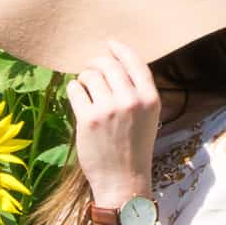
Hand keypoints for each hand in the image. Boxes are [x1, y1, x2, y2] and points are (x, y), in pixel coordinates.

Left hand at [65, 38, 160, 208]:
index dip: (120, 49)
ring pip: (90, 75)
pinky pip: (75, 89)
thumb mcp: (148, 118)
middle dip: (97, 63)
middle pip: (109, 65)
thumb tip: (116, 64)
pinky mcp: (88, 119)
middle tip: (91, 69)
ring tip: (85, 88)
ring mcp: (109, 109)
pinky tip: (78, 96)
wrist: (123, 180)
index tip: (109, 44)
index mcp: (150, 99)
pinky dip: (74, 89)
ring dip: (85, 78)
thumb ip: (137, 92)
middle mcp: (131, 100)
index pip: (134, 62)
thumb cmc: (134, 148)